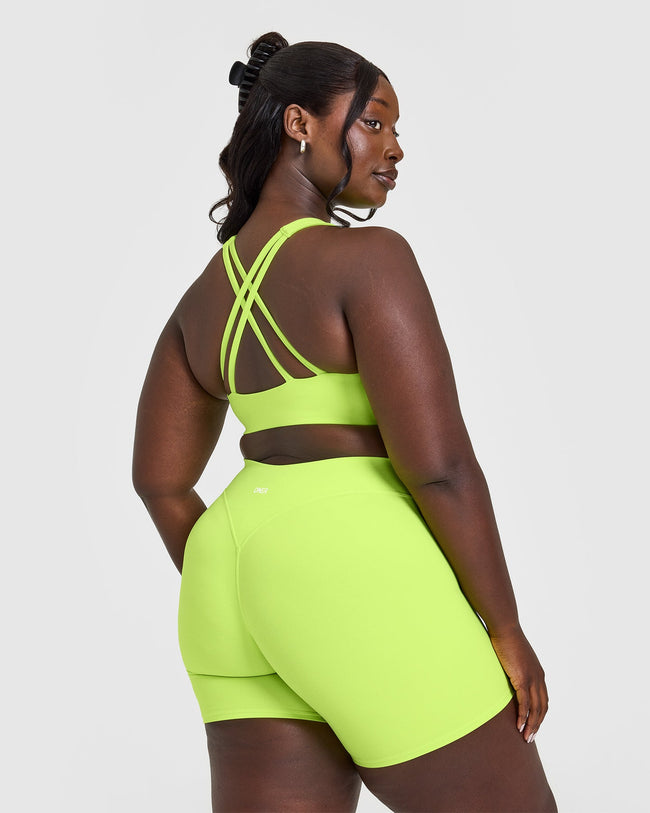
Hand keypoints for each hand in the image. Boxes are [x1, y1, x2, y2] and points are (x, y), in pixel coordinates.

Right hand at [489, 626, 548, 742]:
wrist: (505, 628)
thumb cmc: (506, 639)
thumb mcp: (515, 657)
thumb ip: (516, 667)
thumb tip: (508, 672)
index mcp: (538, 673)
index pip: (543, 699)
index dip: (540, 715)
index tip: (533, 726)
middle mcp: (539, 677)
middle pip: (542, 708)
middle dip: (537, 725)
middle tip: (530, 737)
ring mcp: (532, 678)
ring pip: (536, 709)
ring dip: (532, 725)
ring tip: (526, 737)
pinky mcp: (522, 679)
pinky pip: (525, 703)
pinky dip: (523, 716)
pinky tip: (519, 725)